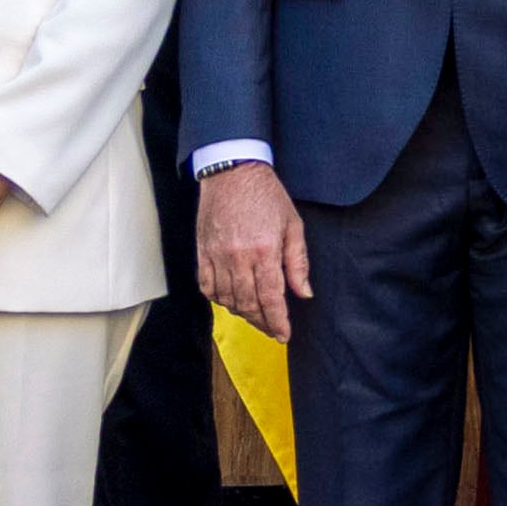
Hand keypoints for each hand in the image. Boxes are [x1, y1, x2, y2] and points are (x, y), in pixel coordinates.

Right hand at [197, 161, 310, 340]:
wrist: (233, 172)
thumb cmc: (266, 196)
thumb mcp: (292, 225)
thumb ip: (298, 262)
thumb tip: (303, 293)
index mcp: (264, 251)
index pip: (270, 298)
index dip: (277, 321)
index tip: (283, 334)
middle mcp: (238, 257)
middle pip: (248, 304)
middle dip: (262, 322)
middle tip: (271, 328)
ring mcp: (217, 256)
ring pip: (227, 299)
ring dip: (242, 312)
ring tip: (254, 315)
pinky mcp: (202, 252)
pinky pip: (206, 286)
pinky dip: (218, 298)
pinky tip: (230, 299)